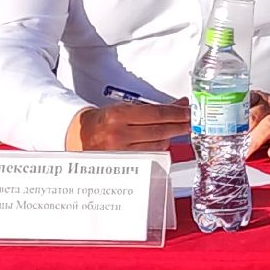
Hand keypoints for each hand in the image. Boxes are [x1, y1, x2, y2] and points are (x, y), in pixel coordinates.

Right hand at [65, 99, 189, 150]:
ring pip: (158, 145)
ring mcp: (121, 152)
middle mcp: (119, 135)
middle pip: (160, 130)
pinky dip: (159, 148)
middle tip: (191, 121)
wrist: (79, 138)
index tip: (190, 112)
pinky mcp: (124, 164)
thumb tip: (180, 105)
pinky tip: (162, 141)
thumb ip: (153, 108)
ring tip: (174, 130)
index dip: (177, 113)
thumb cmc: (102, 121)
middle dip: (179, 125)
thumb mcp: (125, 108)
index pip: (157, 114)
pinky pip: (151, 156)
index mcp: (118, 116)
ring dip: (170, 136)